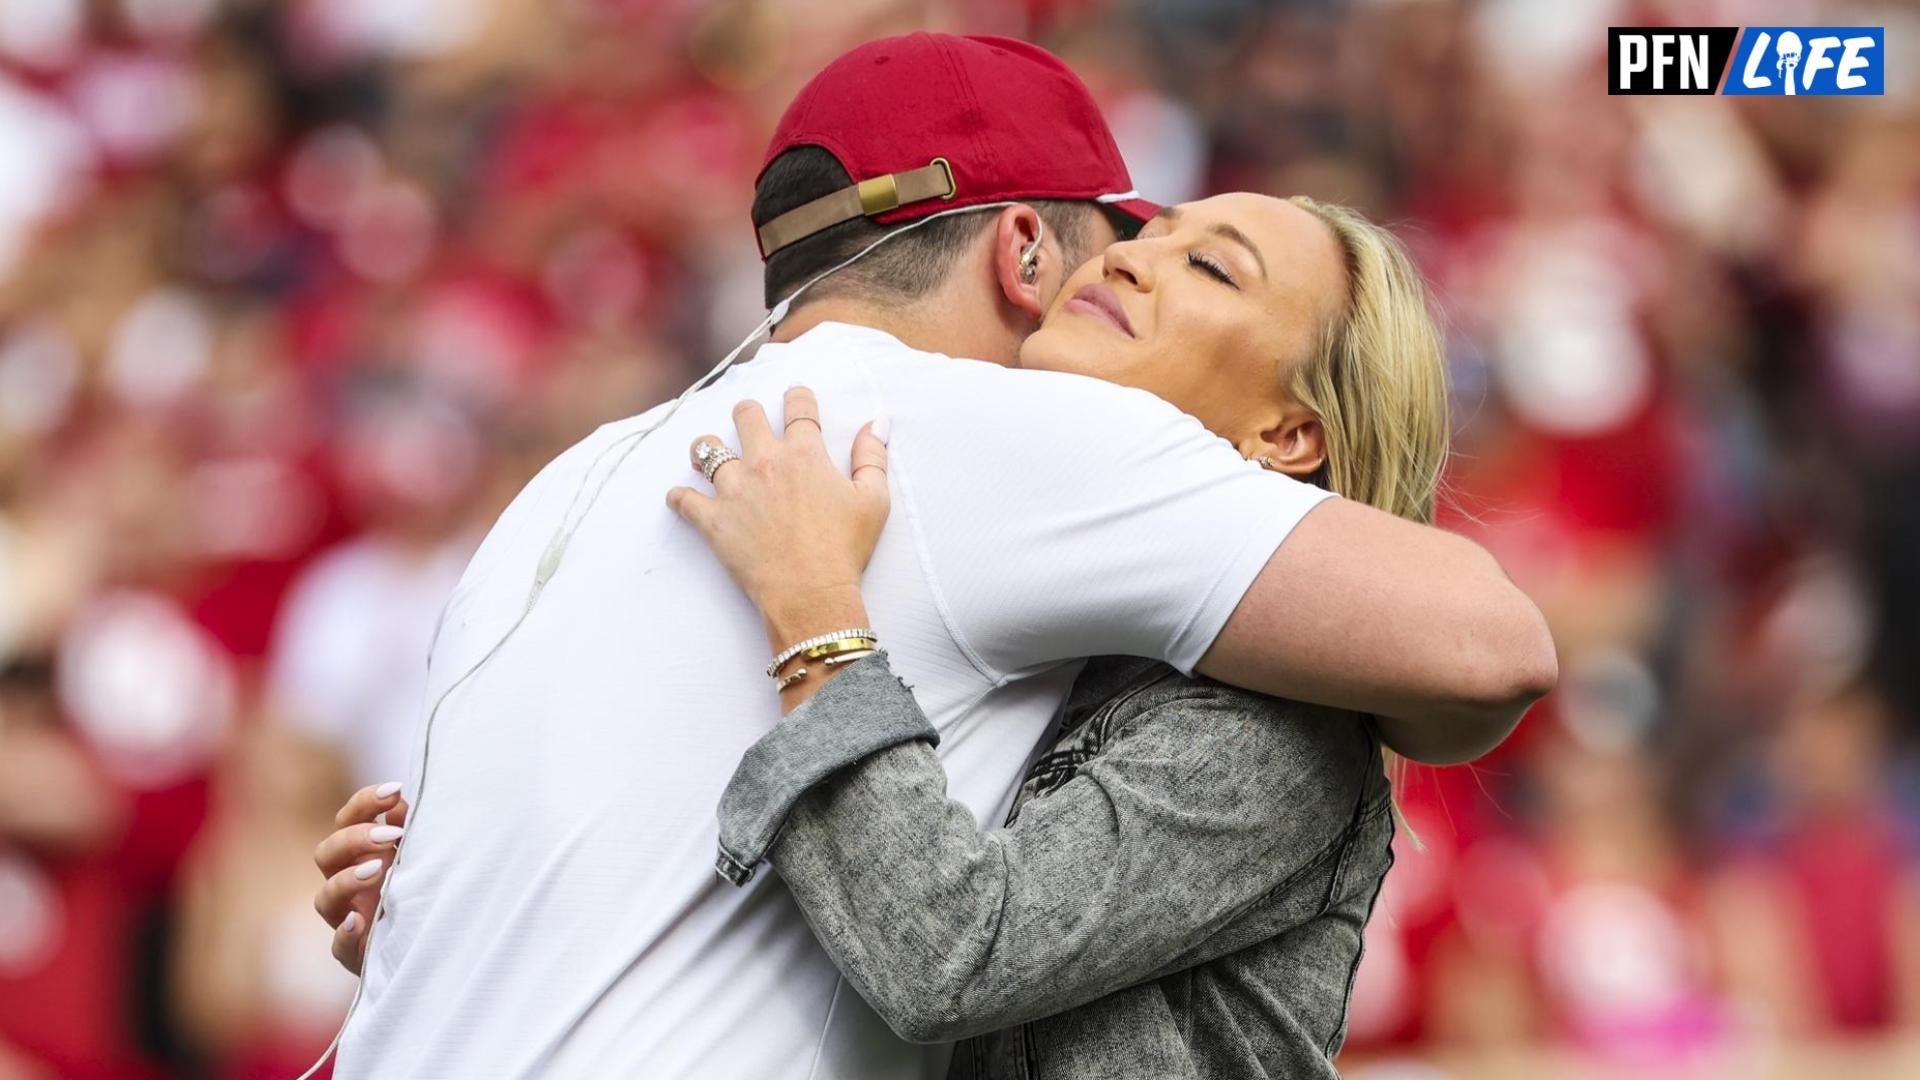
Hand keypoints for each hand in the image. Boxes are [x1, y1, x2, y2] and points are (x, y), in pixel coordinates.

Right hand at [313, 782, 408, 975]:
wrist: (432, 944)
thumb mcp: (421, 856)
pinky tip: (359, 922)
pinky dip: (346, 934)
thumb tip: (400, 801)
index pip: (346, 821)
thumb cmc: (424, 890)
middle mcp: (347, 884)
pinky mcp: (356, 954)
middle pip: (326, 854)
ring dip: (347, 881)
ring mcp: (348, 919)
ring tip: (377, 870)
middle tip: (392, 835)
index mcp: (361, 854)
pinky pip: (340, 946)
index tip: (395, 790)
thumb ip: (411, 829)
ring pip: (324, 899)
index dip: (364, 803)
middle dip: (355, 839)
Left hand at [666, 386, 888, 639]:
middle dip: (746, 413)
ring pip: (705, 450)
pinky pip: (682, 500)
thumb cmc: (845, 550)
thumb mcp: (873, 501)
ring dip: (706, 450)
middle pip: (745, 416)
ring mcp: (734, 489)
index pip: (799, 408)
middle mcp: (765, 463)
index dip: (797, 396)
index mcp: (805, 455)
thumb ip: (872, 457)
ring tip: (707, 457)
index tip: (795, 395)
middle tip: (748, 422)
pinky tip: (681, 499)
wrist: (811, 594)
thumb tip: (877, 421)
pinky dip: (679, 498)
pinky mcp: (713, 520)